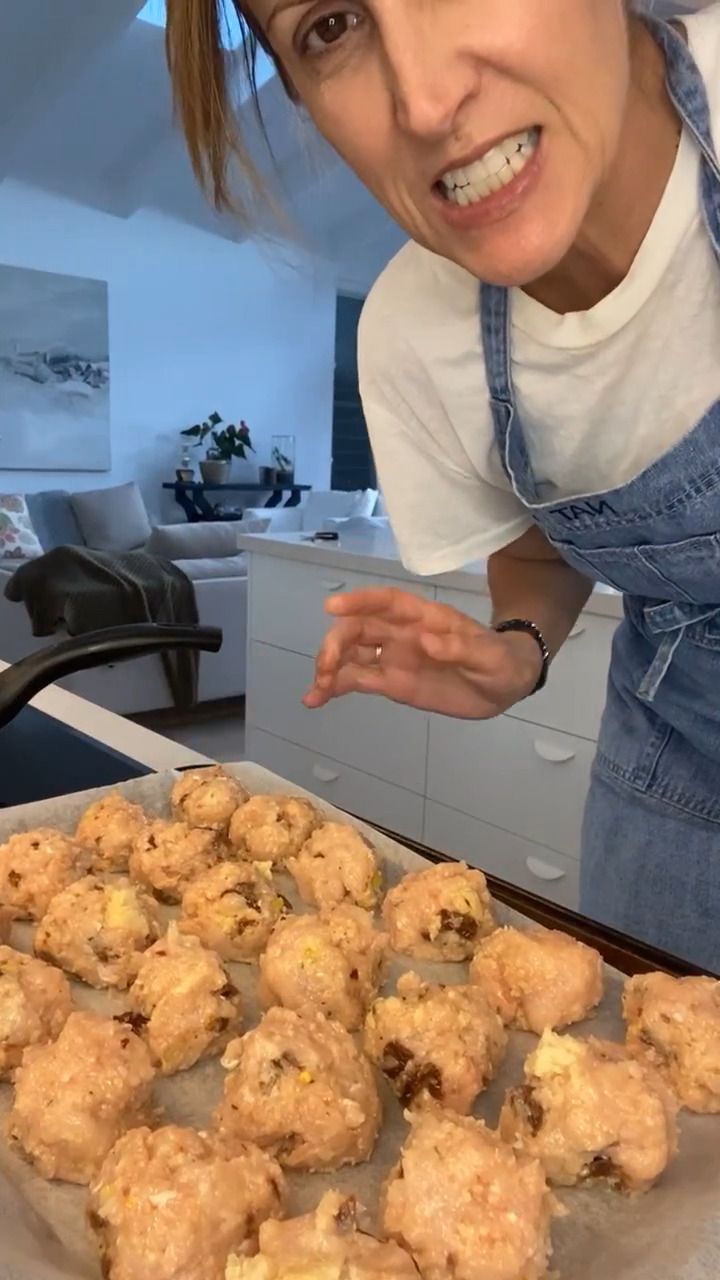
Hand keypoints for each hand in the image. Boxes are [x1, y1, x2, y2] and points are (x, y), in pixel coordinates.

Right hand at [303, 587, 542, 718]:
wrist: (504, 686)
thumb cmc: (499, 661)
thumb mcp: (488, 655)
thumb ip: (460, 647)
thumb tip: (427, 640)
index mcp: (423, 618)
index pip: (386, 602)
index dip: (360, 601)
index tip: (333, 608)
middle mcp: (400, 633)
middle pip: (358, 629)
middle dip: (336, 643)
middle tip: (326, 667)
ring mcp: (392, 658)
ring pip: (351, 655)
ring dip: (329, 666)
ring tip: (316, 690)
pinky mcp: (390, 683)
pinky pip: (356, 680)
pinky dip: (334, 687)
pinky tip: (315, 699)